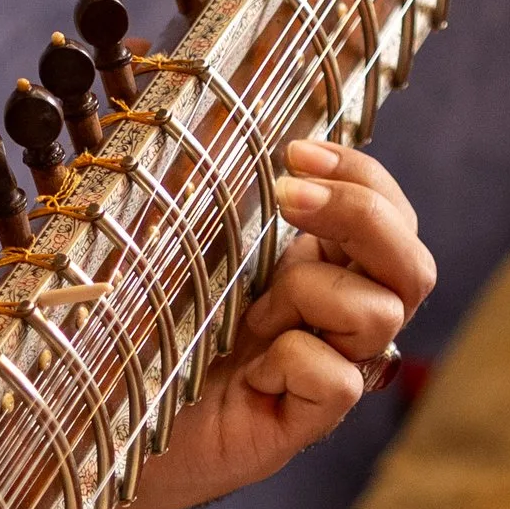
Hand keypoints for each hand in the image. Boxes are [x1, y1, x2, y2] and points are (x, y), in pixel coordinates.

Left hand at [124, 138, 433, 508]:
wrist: (96, 414)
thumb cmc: (137, 322)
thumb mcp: (175, 236)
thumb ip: (208, 180)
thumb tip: (198, 87)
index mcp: (317, 265)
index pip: (387, 212)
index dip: (361, 176)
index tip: (295, 150)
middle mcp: (334, 316)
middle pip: (413, 263)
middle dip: (362, 215)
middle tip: (288, 196)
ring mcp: (327, 369)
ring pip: (381, 314)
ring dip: (309, 294)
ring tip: (247, 316)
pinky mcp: (308, 422)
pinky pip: (340, 380)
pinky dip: (292, 362)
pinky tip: (246, 374)